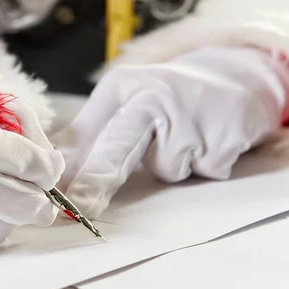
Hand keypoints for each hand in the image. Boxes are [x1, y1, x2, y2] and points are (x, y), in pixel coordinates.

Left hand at [52, 46, 287, 218]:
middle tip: (79, 207)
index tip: (54, 193)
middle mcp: (153, 94)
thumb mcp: (123, 105)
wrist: (235, 80)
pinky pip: (204, 171)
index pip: (87, 133)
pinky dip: (205, 166)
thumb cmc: (166, 102)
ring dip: (172, 167)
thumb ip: (88, 138)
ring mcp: (192, 113)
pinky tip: (211, 142)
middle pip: (119, 145)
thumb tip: (55, 176)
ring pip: (167, 169)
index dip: (69, 168)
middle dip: (97, 181)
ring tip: (186, 140)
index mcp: (121, 87)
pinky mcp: (227, 132)